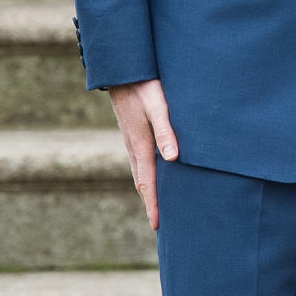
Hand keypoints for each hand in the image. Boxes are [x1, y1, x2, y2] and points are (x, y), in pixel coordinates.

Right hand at [109, 79, 177, 229]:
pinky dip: (146, 175)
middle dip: (151, 204)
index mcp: (141, 145)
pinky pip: (139, 161)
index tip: (157, 226)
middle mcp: (134, 147)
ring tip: (156, 207)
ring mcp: (131, 140)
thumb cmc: (143, 85)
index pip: (148, 183)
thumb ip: (166, 131)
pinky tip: (153, 176)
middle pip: (142, 182)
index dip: (153, 205)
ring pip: (140, 173)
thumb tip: (173, 159)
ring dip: (148, 191)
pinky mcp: (133, 133)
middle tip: (159, 225)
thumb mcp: (158, 106)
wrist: (122, 69)